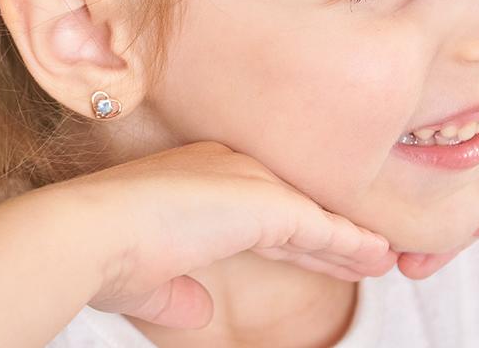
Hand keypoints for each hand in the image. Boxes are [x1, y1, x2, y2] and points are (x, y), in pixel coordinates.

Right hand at [59, 140, 398, 329]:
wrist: (95, 231)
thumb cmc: (108, 254)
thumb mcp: (148, 278)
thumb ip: (177, 290)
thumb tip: (199, 308)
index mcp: (199, 182)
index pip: (258, 213)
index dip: (292, 235)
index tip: (321, 250)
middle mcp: (226, 170)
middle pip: (290, 211)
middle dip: (327, 236)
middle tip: (367, 251)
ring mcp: (246, 181)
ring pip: (310, 217)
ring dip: (348, 241)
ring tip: (382, 256)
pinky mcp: (263, 203)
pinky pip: (320, 227)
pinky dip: (350, 243)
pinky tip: (377, 255)